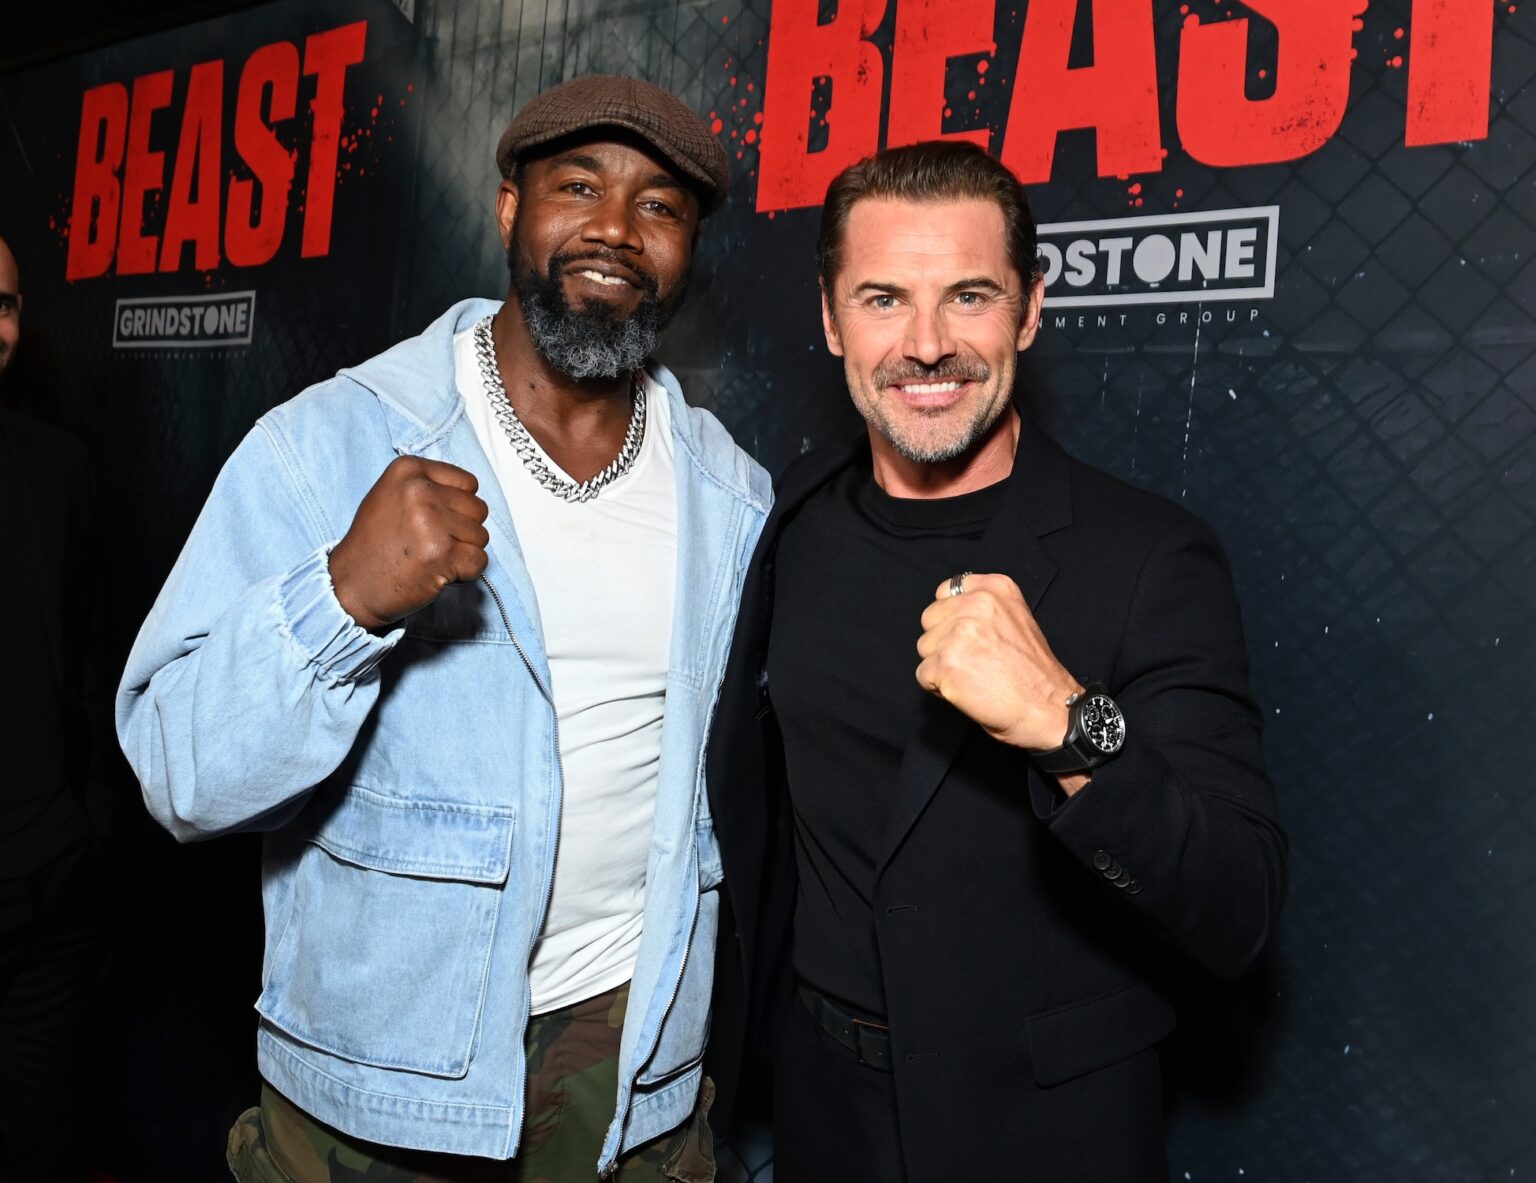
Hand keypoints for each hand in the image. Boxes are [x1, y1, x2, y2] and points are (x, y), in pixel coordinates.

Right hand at [328, 457, 489, 630]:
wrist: (350, 585)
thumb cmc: (374, 543)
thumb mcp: (391, 495)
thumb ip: (428, 486)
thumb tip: (470, 494)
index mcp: (408, 470)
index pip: (469, 484)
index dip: (458, 508)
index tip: (433, 522)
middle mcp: (419, 491)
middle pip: (478, 509)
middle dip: (462, 531)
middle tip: (430, 544)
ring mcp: (431, 522)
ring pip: (481, 536)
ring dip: (462, 552)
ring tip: (430, 557)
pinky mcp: (442, 554)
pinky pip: (480, 560)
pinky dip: (466, 572)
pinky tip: (438, 572)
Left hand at [915, 573, 1081, 751]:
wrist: (1049, 709)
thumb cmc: (1034, 674)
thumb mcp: (1016, 619)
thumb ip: (983, 609)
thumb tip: (949, 615)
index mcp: (995, 589)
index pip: (946, 591)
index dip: (951, 616)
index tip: (966, 634)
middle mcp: (976, 604)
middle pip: (930, 619)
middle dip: (943, 641)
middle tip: (973, 661)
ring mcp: (959, 633)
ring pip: (925, 647)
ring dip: (940, 665)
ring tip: (973, 676)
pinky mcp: (946, 663)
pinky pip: (923, 674)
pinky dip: (939, 688)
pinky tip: (967, 690)